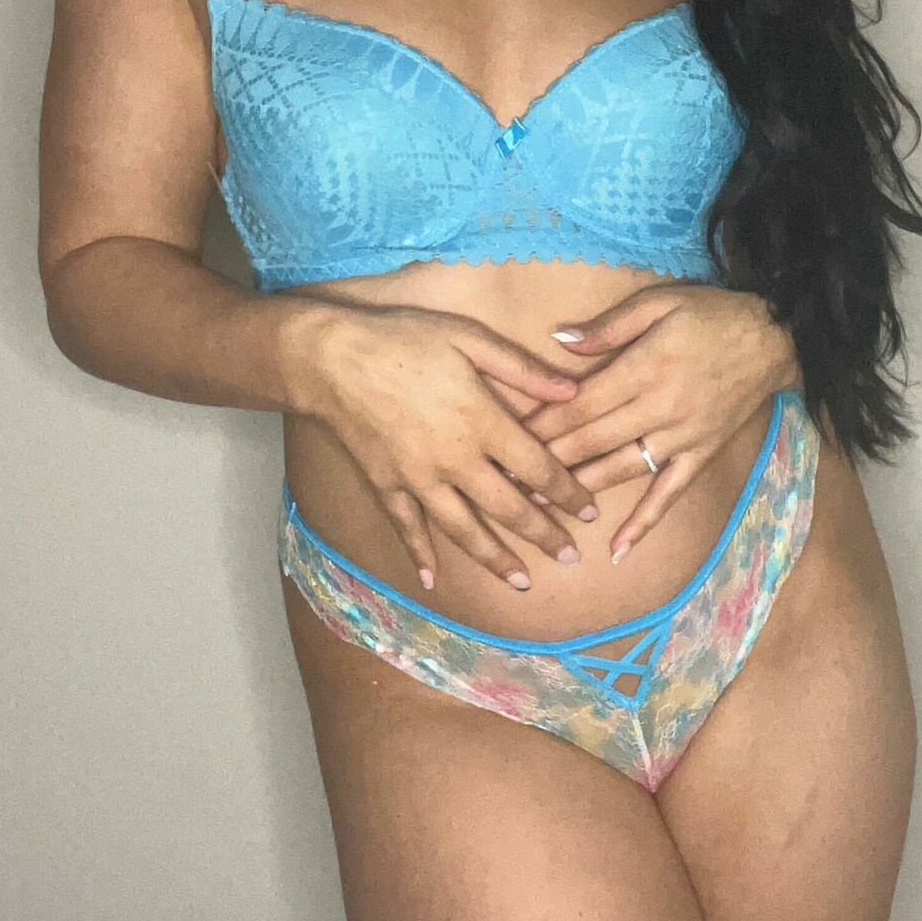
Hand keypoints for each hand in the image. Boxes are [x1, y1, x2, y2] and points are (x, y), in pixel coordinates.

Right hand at [292, 302, 599, 591]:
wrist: (332, 357)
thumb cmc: (405, 339)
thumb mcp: (470, 338)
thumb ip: (522, 369)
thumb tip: (572, 392)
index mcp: (482, 422)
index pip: (539, 468)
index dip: (569, 494)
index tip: (590, 513)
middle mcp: (455, 460)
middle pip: (509, 509)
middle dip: (544, 536)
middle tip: (570, 559)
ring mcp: (419, 478)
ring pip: (464, 529)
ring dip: (496, 559)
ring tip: (523, 582)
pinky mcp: (386, 484)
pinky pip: (407, 527)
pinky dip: (420, 554)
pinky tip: (432, 580)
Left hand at [520, 283, 801, 562]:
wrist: (774, 337)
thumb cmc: (711, 314)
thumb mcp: (658, 302)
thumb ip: (609, 326)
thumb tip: (560, 341)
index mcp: (644, 368)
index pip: (581, 404)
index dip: (543, 422)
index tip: (508, 437)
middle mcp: (660, 408)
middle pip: (593, 440)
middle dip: (547, 461)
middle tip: (506, 480)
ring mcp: (681, 437)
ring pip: (622, 469)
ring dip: (579, 490)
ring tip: (539, 508)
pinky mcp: (701, 454)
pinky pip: (669, 494)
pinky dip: (644, 523)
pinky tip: (618, 549)